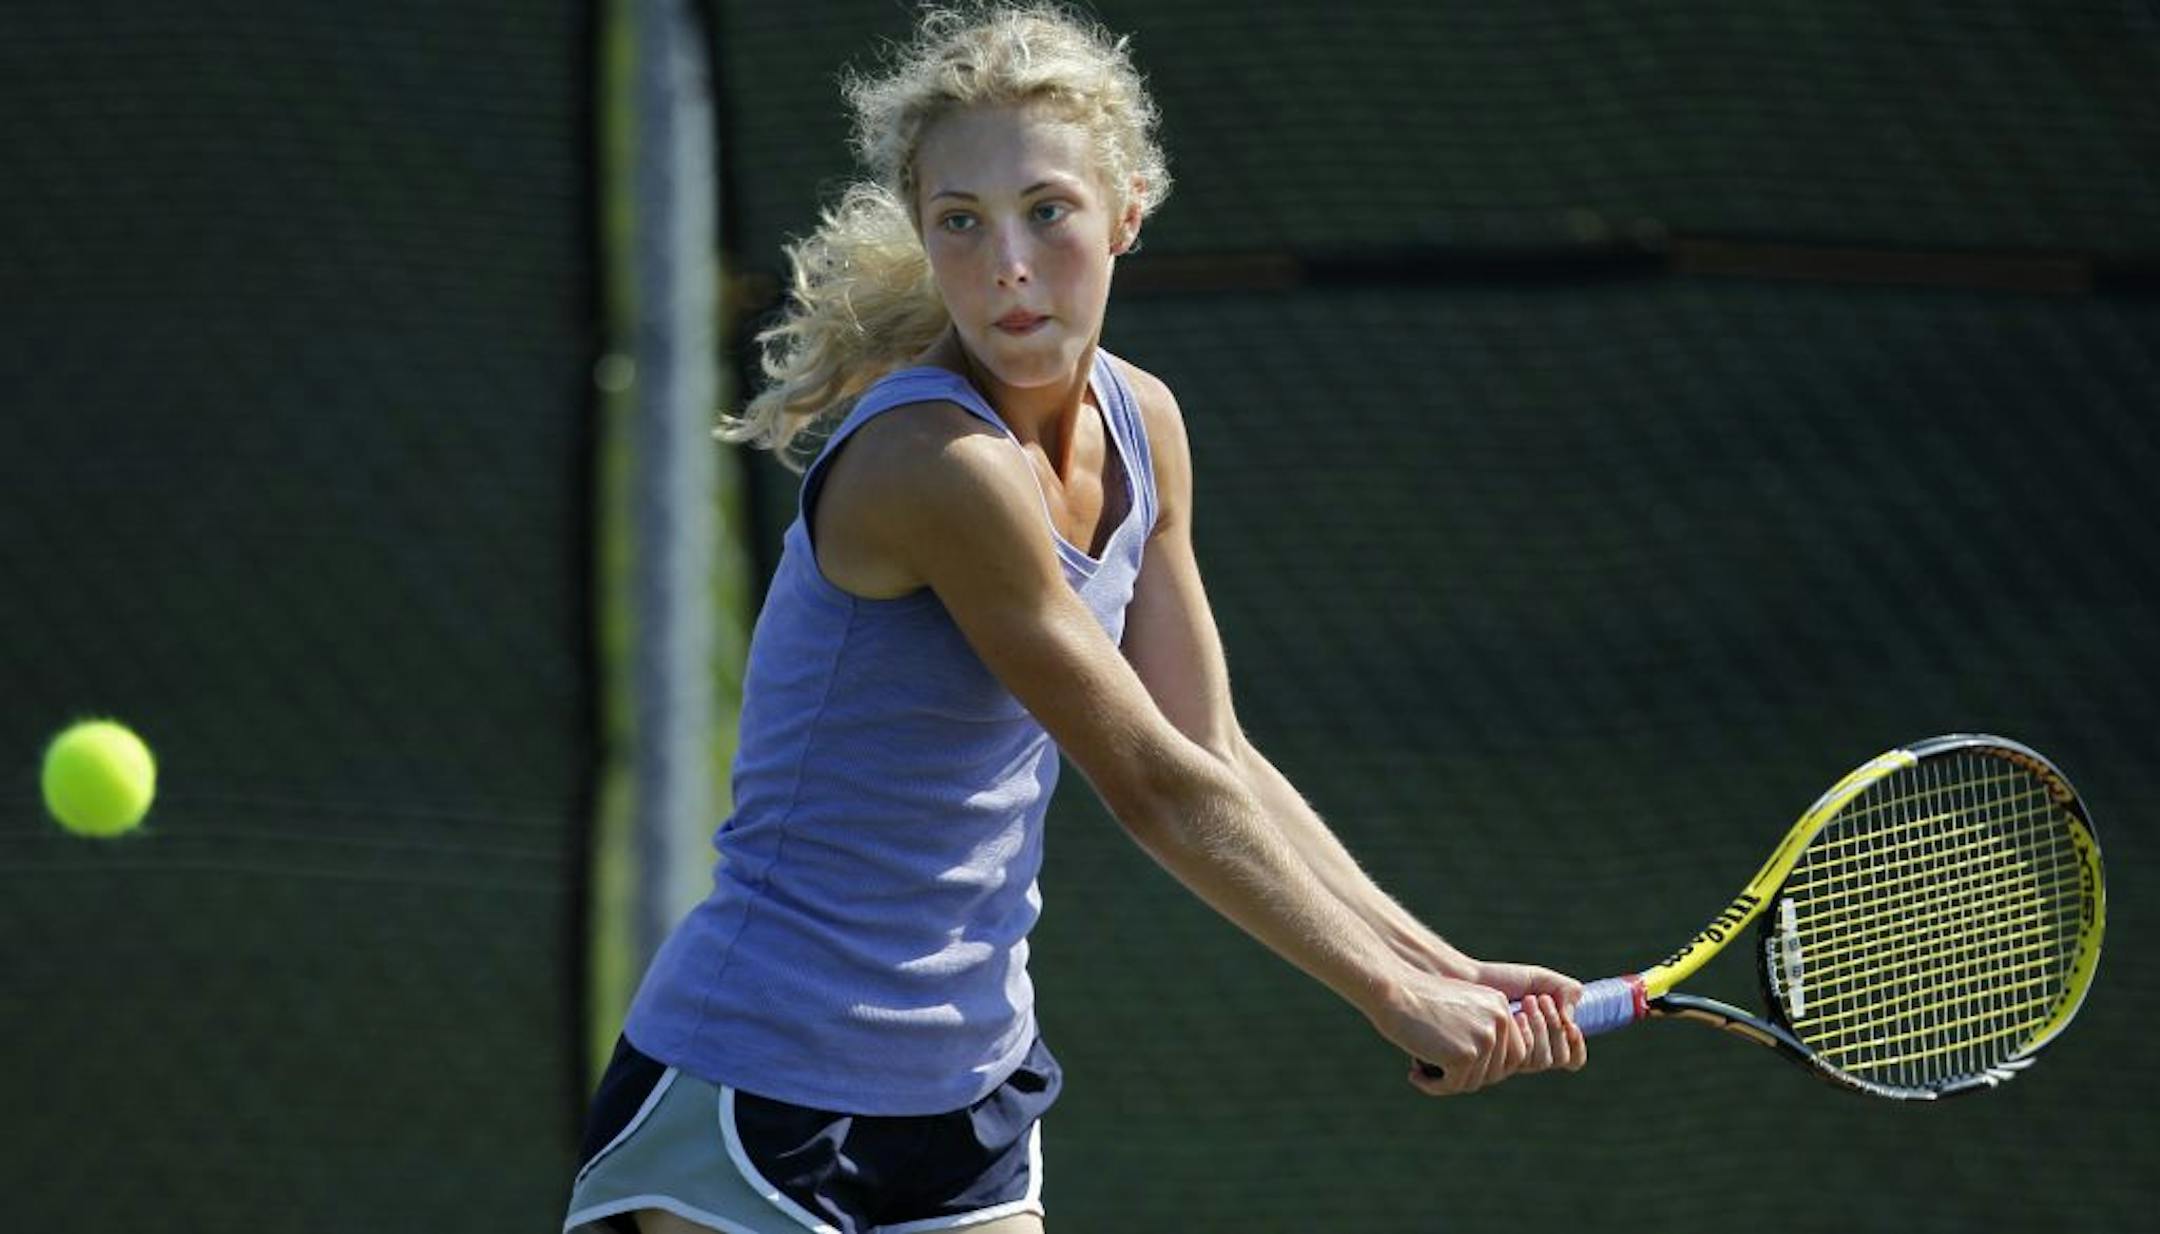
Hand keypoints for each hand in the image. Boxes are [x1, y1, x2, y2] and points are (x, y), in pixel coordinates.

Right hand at [1369, 970, 1529, 1096]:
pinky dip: (1433, 1086)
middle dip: (1468, 1078)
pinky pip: (1453, 1085)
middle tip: (1439, 1075)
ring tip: (1421, 1071)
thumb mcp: (1458, 1008)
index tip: (1457, 1068)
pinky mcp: (1466, 1055)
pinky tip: (1414, 1074)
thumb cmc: (1416, 999)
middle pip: (1498, 1071)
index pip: (1514, 1054)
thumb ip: (1479, 1030)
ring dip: (1448, 1083)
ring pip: (1474, 1081)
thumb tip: (1492, 1072)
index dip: (1487, 1068)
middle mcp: (1499, 1020)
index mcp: (1500, 1006)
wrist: (1392, 990)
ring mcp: (1485, 1038)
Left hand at [1471, 960, 1587, 1078]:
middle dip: (1555, 1026)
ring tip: (1527, 1000)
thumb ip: (1566, 992)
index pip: (1571, 1060)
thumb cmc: (1501, 980)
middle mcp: (1530, 1052)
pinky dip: (1527, 1033)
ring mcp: (1513, 1058)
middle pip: (1559, 1058)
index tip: (1573, 1027)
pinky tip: (1515, 1014)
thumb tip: (1572, 1022)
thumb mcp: (1540, 979)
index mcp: (1544, 1038)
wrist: (1468, 981)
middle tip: (1540, 999)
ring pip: (1543, 1060)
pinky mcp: (1497, 1059)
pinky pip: (1524, 1059)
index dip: (1577, 1047)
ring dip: (1542, 1026)